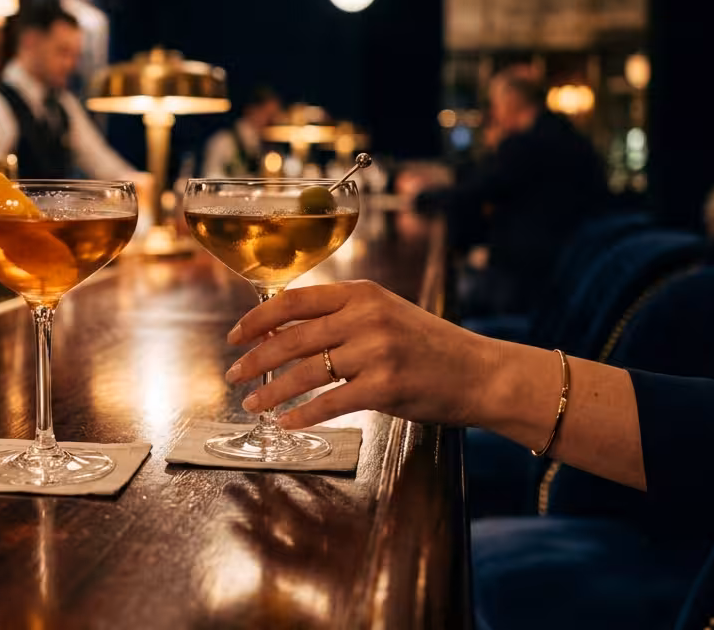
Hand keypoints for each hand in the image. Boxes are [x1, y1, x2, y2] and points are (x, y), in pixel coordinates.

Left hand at [224, 281, 499, 429]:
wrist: (481, 373)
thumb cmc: (429, 347)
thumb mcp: (385, 315)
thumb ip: (342, 317)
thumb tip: (284, 332)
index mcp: (362, 292)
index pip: (294, 301)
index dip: (257, 319)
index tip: (235, 336)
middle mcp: (366, 317)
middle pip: (291, 338)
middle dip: (254, 359)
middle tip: (232, 374)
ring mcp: (376, 351)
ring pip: (304, 372)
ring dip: (270, 391)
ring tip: (251, 403)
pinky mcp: (385, 387)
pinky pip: (329, 403)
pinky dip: (302, 415)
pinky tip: (285, 422)